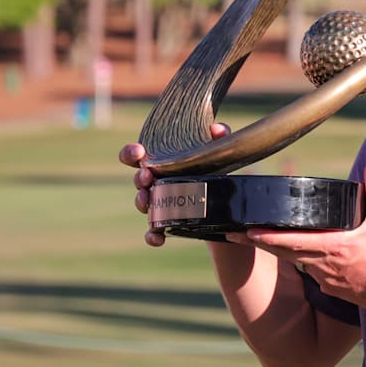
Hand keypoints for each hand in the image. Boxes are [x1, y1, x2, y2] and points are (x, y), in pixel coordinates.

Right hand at [119, 123, 230, 246]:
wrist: (234, 206)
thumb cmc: (220, 173)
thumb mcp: (222, 155)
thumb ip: (221, 139)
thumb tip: (216, 129)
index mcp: (165, 162)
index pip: (139, 156)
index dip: (132, 153)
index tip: (138, 152)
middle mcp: (159, 182)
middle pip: (139, 180)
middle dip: (139, 179)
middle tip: (147, 177)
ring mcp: (162, 204)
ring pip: (144, 204)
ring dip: (142, 202)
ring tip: (148, 201)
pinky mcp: (171, 224)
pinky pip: (154, 232)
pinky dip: (153, 236)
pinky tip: (157, 238)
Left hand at [227, 162, 365, 308]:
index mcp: (332, 247)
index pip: (291, 242)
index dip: (267, 237)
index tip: (246, 231)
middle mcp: (322, 265)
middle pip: (282, 253)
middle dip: (259, 243)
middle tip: (235, 234)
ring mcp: (323, 279)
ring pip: (295, 261)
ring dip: (278, 251)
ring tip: (258, 239)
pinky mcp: (329, 288)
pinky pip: (310, 271)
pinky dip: (300, 260)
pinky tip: (297, 253)